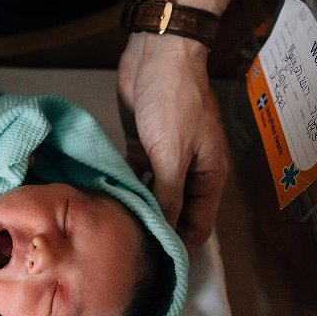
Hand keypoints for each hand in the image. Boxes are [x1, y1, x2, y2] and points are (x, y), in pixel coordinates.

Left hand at [117, 34, 228, 251]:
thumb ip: (169, 195)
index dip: (182, 243)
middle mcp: (190, 170)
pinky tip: (107, 200)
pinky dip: (127, 186)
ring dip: (139, 207)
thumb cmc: (174, 103)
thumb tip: (164, 232)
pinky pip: (137, 174)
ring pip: (154, 194)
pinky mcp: (143, 144)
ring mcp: (166, 157)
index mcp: (210, 174)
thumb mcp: (172, 154)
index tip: (157, 262)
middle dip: (157, 227)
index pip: (200, 222)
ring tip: (114, 230)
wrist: (158, 53)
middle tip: (127, 248)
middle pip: (176, 211)